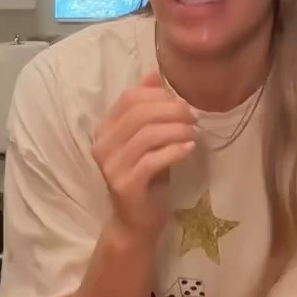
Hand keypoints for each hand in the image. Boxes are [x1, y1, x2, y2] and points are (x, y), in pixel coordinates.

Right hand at [92, 70, 195, 241]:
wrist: (135, 222)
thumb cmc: (145, 177)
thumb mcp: (147, 139)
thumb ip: (147, 109)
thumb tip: (153, 74)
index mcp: (105, 130)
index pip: (128, 98)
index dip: (158, 95)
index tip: (182, 102)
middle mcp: (102, 146)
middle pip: (139, 114)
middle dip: (171, 110)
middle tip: (193, 116)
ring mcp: (111, 166)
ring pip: (147, 135)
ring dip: (176, 129)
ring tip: (194, 132)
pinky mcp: (125, 185)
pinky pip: (152, 160)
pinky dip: (174, 151)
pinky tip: (189, 148)